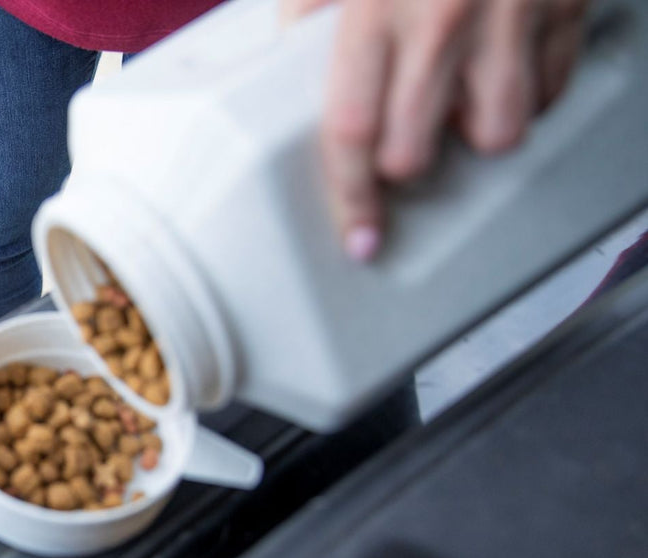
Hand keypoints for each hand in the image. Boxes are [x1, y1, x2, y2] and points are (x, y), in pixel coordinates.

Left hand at [281, 0, 591, 260]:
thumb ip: (309, 8)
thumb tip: (289, 56)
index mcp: (377, 7)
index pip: (354, 130)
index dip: (351, 197)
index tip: (358, 235)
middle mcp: (446, 18)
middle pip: (419, 150)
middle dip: (406, 158)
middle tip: (404, 131)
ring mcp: (513, 16)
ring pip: (498, 135)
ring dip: (474, 132)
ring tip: (460, 96)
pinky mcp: (566, 8)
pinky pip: (549, 94)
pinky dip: (528, 95)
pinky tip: (504, 66)